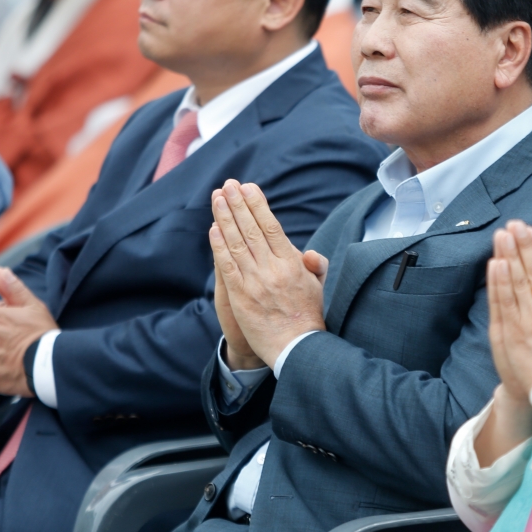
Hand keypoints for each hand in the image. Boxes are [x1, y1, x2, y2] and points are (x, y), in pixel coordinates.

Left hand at [208, 180, 326, 367]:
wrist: (295, 347)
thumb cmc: (307, 315)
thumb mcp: (317, 286)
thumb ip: (314, 265)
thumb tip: (307, 252)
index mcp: (292, 263)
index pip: (272, 226)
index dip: (258, 205)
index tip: (248, 187)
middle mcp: (272, 268)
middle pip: (252, 229)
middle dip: (238, 204)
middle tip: (228, 184)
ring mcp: (254, 281)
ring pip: (237, 242)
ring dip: (225, 218)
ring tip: (217, 198)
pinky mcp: (240, 295)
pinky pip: (227, 266)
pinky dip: (219, 246)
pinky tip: (213, 229)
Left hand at [487, 220, 531, 404]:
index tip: (530, 229)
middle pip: (531, 271)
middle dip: (521, 245)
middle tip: (513, 224)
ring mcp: (526, 321)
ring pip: (515, 282)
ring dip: (508, 256)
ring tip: (502, 236)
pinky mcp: (509, 333)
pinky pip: (503, 302)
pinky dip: (499, 282)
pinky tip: (496, 263)